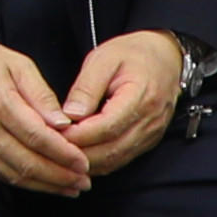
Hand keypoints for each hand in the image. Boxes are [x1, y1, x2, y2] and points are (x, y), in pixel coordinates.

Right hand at [0, 36, 90, 196]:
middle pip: (27, 162)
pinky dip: (23, 182)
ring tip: (69, 189)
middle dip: (59, 176)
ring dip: (44, 185)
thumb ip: (42, 96)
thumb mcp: (18, 65)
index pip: (37, 138)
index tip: (84, 163)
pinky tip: (42, 184)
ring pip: (13, 174)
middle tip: (83, 183)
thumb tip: (64, 125)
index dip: (63, 154)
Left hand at [55, 32, 195, 178]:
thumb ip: (87, 87)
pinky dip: (98, 162)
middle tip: (51, 148)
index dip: (78, 135)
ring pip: (115, 160)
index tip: (53, 133)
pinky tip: (79, 156)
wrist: (165, 58)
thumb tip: (70, 115)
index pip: (107, 127)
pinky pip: (121, 160)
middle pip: (110, 150)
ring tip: (61, 154)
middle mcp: (150, 122)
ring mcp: (151, 135)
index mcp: (141, 97)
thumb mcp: (104, 59)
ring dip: (86, 162)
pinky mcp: (148, 142)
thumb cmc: (133, 54)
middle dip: (78, 153)